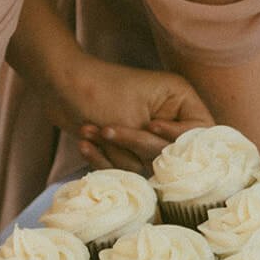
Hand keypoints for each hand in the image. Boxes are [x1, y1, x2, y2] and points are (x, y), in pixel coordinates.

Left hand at [42, 56, 210, 173]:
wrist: (57, 86)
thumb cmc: (97, 92)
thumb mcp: (131, 119)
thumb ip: (155, 148)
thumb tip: (174, 173)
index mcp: (179, 99)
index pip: (201, 131)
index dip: (178, 137)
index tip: (151, 129)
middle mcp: (168, 116)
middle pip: (170, 150)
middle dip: (134, 143)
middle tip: (109, 129)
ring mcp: (147, 132)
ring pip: (144, 162)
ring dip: (114, 152)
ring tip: (91, 131)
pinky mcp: (127, 146)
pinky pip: (125, 166)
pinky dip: (104, 158)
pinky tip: (85, 143)